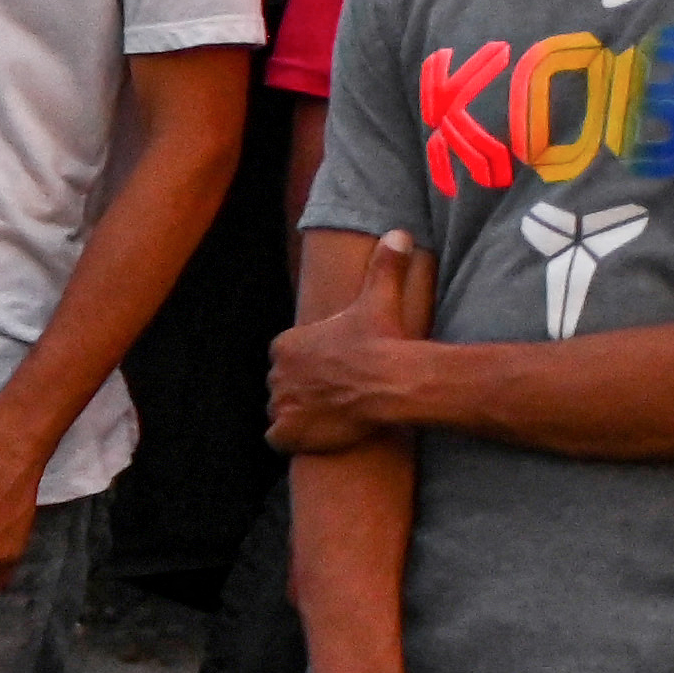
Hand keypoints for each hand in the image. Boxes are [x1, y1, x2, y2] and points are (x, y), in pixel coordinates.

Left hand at [269, 231, 436, 453]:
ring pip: (281, 411)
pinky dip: (293, 439)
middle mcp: (274, 374)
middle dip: (304, 390)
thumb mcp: (379, 297)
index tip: (335, 368)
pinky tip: (317, 434)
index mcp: (285, 345)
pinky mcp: (287, 432)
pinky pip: (279, 439)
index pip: (287, 358)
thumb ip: (385, 265)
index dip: (311, 365)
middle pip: (284, 385)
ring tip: (331, 413)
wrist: (391, 382)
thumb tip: (398, 233)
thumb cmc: (383, 339)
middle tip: (336, 393)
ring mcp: (279, 405)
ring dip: (299, 414)